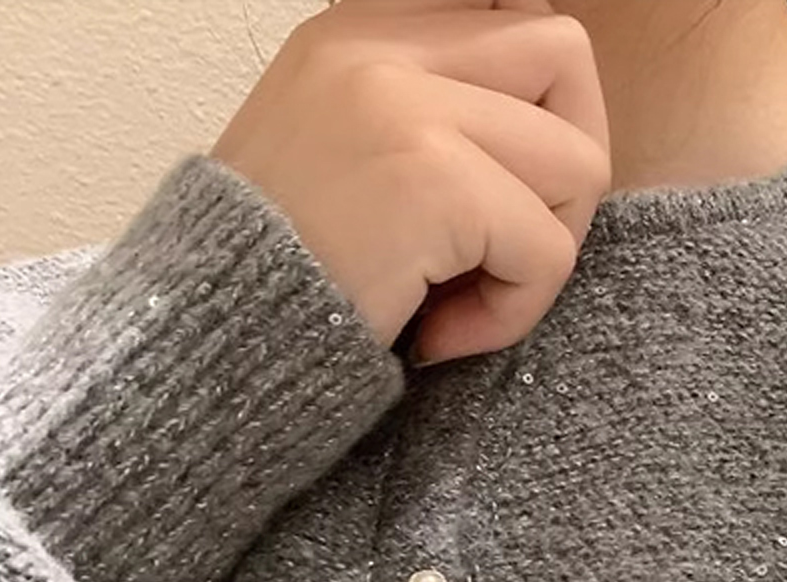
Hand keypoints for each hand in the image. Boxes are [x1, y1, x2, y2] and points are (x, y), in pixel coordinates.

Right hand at [209, 0, 610, 365]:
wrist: (207, 343)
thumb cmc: (280, 275)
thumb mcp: (344, 153)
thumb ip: (432, 117)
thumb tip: (549, 133)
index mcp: (362, 29)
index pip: (518, 14)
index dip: (542, 109)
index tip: (501, 191)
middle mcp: (381, 45)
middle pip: (566, 55)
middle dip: (567, 170)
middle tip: (506, 245)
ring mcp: (406, 106)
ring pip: (579, 163)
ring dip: (543, 253)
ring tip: (463, 298)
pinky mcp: (433, 183)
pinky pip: (549, 252)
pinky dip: (514, 312)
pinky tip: (441, 333)